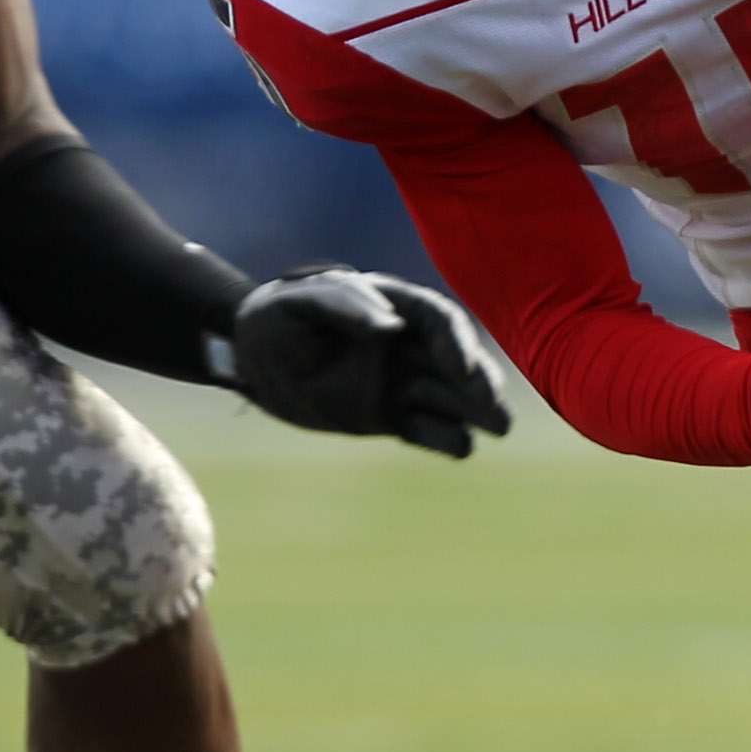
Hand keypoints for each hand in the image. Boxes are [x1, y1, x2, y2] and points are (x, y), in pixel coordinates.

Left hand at [216, 267, 515, 456]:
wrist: (250, 356)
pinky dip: (444, 439)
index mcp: (393, 306)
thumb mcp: (301, 302)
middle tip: (496, 405)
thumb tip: (390, 328)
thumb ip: (346, 305)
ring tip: (500, 428)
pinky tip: (463, 449)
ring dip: (476, 412)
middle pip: (455, 362)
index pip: (438, 320)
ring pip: (448, 397)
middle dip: (479, 381)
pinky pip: (423, 429)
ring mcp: (398, 381)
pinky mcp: (386, 415)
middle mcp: (405, 344)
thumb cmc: (276, 316)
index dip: (456, 342)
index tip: (462, 367)